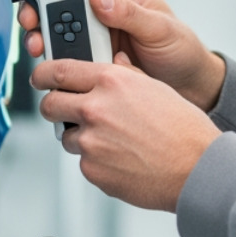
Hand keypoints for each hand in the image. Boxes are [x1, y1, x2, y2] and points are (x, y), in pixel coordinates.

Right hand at [17, 0, 225, 109]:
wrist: (189, 87)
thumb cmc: (182, 50)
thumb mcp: (161, 28)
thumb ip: (131, 13)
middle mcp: (105, 13)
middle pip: (64, 8)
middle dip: (44, 17)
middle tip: (35, 28)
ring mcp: (98, 38)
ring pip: (63, 36)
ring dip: (49, 43)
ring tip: (42, 50)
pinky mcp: (95, 62)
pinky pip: (72, 61)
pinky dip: (64, 66)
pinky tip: (62, 69)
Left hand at [33, 52, 221, 210]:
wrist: (196, 168)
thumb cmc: (183, 129)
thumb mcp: (154, 87)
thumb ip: (124, 75)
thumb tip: (112, 67)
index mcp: (110, 81)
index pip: (59, 71)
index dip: (43, 73)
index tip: (39, 77)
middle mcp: (95, 108)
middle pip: (50, 104)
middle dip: (53, 107)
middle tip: (63, 110)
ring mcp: (91, 142)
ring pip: (66, 136)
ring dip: (80, 137)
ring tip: (113, 141)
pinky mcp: (92, 170)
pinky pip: (83, 162)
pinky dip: (96, 160)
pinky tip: (121, 158)